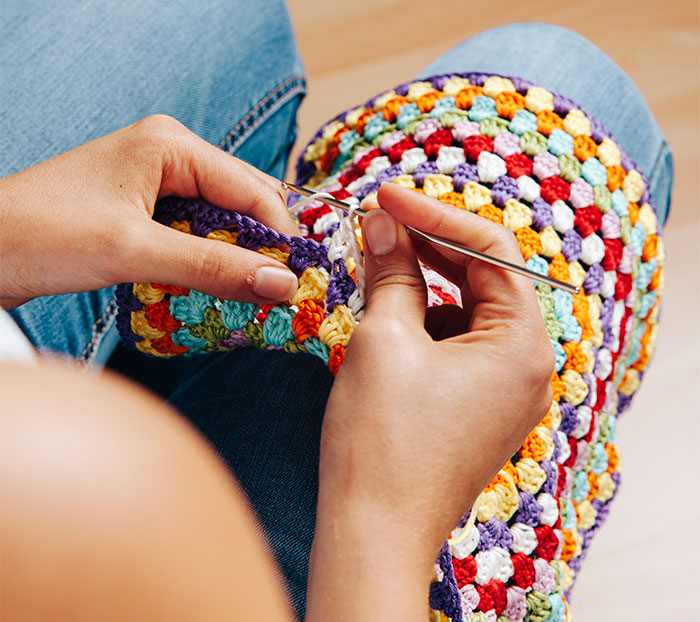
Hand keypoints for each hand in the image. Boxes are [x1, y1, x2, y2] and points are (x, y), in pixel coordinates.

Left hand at [0, 115, 299, 308]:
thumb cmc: (44, 235)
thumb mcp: (136, 251)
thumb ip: (214, 267)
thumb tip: (283, 284)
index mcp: (171, 145)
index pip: (252, 189)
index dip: (280, 236)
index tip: (299, 281)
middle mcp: (170, 155)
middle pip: (242, 202)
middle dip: (261, 247)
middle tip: (280, 292)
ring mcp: (156, 182)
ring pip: (221, 221)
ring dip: (235, 258)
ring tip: (250, 295)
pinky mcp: (144, 210)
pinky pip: (196, 234)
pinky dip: (208, 261)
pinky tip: (212, 287)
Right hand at [307, 184, 553, 620]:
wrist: (372, 531)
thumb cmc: (382, 440)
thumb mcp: (384, 339)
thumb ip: (391, 271)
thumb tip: (383, 222)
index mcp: (523, 344)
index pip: (491, 251)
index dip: (435, 217)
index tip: (386, 197)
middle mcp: (527, 365)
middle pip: (483, 278)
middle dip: (429, 249)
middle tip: (378, 223)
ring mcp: (504, 389)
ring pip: (464, 311)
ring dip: (420, 285)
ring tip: (374, 269)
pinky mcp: (476, 405)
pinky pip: (455, 344)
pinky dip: (421, 323)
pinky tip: (385, 321)